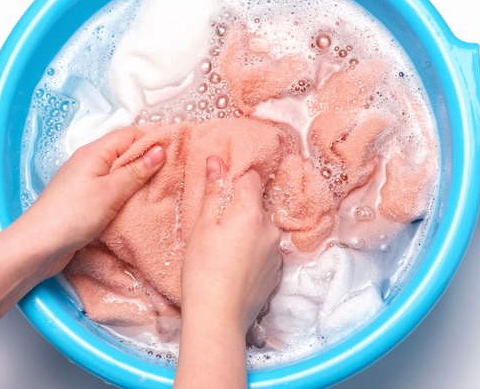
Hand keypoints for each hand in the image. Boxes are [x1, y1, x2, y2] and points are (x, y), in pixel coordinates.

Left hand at [12, 127, 164, 276]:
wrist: (37, 247)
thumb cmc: (71, 215)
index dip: (154, 139)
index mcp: (94, 152)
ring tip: (163, 188)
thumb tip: (160, 149)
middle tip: (176, 171)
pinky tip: (140, 205)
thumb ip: (136, 170)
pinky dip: (127, 195)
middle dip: (150, 160)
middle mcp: (90, 163)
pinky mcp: (85, 201)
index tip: (179, 149)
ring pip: (120, 173)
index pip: (130, 134)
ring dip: (139, 180)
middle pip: (126, 152)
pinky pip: (113, 190)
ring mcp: (87, 182)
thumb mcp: (110, 191)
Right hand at [181, 156, 281, 332]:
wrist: (218, 318)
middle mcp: (271, 229)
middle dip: (238, 208)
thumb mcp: (202, 227)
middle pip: (256, 204)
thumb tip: (218, 162)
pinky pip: (265, 249)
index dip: (235, 177)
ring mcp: (277, 251)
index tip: (220, 186)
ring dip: (246, 230)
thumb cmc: (203, 272)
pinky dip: (252, 250)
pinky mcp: (276, 271)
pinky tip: (234, 265)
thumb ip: (214, 192)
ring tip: (223, 249)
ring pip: (261, 228)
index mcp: (252, 213)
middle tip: (215, 226)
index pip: (251, 177)